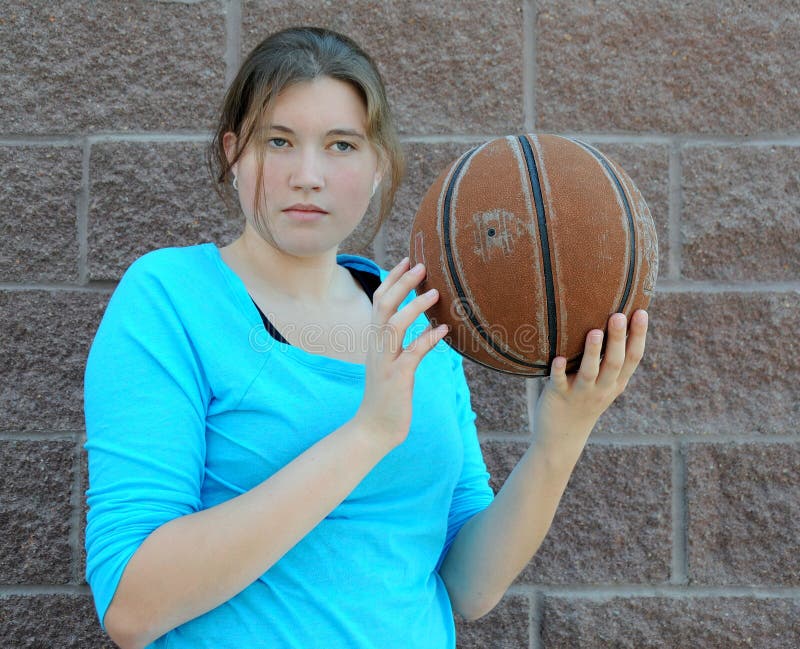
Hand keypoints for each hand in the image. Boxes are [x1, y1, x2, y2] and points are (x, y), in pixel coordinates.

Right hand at [354, 257, 448, 446]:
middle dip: (401, 283)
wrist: (374, 428)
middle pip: (383, 305)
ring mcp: (385, 361)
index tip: (408, 260)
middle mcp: (376, 346)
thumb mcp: (393, 364)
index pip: (379, 301)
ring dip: (414, 306)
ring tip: (436, 292)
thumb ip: (402, 344)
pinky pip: (412, 353)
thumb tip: (427, 327)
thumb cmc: (388, 396)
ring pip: (394, 325)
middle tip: (421, 264)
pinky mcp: (396, 378)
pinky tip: (443, 330)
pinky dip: (427, 339)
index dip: (392, 279)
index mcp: (375, 340)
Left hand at [533, 309, 648, 452]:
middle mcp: (602, 388)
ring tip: (594, 331)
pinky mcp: (559, 396)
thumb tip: (613, 318)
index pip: (633, 357)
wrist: (562, 435)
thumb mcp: (603, 383)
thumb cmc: (583, 399)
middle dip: (618, 339)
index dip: (639, 335)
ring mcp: (581, 393)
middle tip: (618, 315)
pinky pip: (560, 383)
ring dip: (593, 352)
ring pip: (589, 372)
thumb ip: (609, 358)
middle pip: (614, 363)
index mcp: (616, 382)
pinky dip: (559, 371)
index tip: (642, 312)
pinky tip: (558, 358)